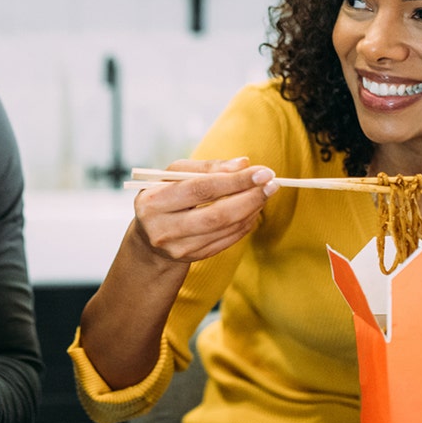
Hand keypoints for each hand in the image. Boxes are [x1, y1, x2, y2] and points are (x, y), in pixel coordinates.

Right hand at [132, 156, 277, 262]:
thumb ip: (207, 167)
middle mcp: (163, 229)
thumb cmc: (164, 196)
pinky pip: (227, 241)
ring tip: (264, 194)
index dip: (234, 181)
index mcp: (153, 202)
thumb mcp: (175, 175)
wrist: (149, 235)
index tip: (262, 172)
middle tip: (272, 184)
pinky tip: (253, 210)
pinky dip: (245, 224)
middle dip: (249, 198)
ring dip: (251, 210)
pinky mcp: (193, 258)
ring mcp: (178, 248)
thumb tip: (243, 164)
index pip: (200, 190)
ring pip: (225, 229)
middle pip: (216, 215)